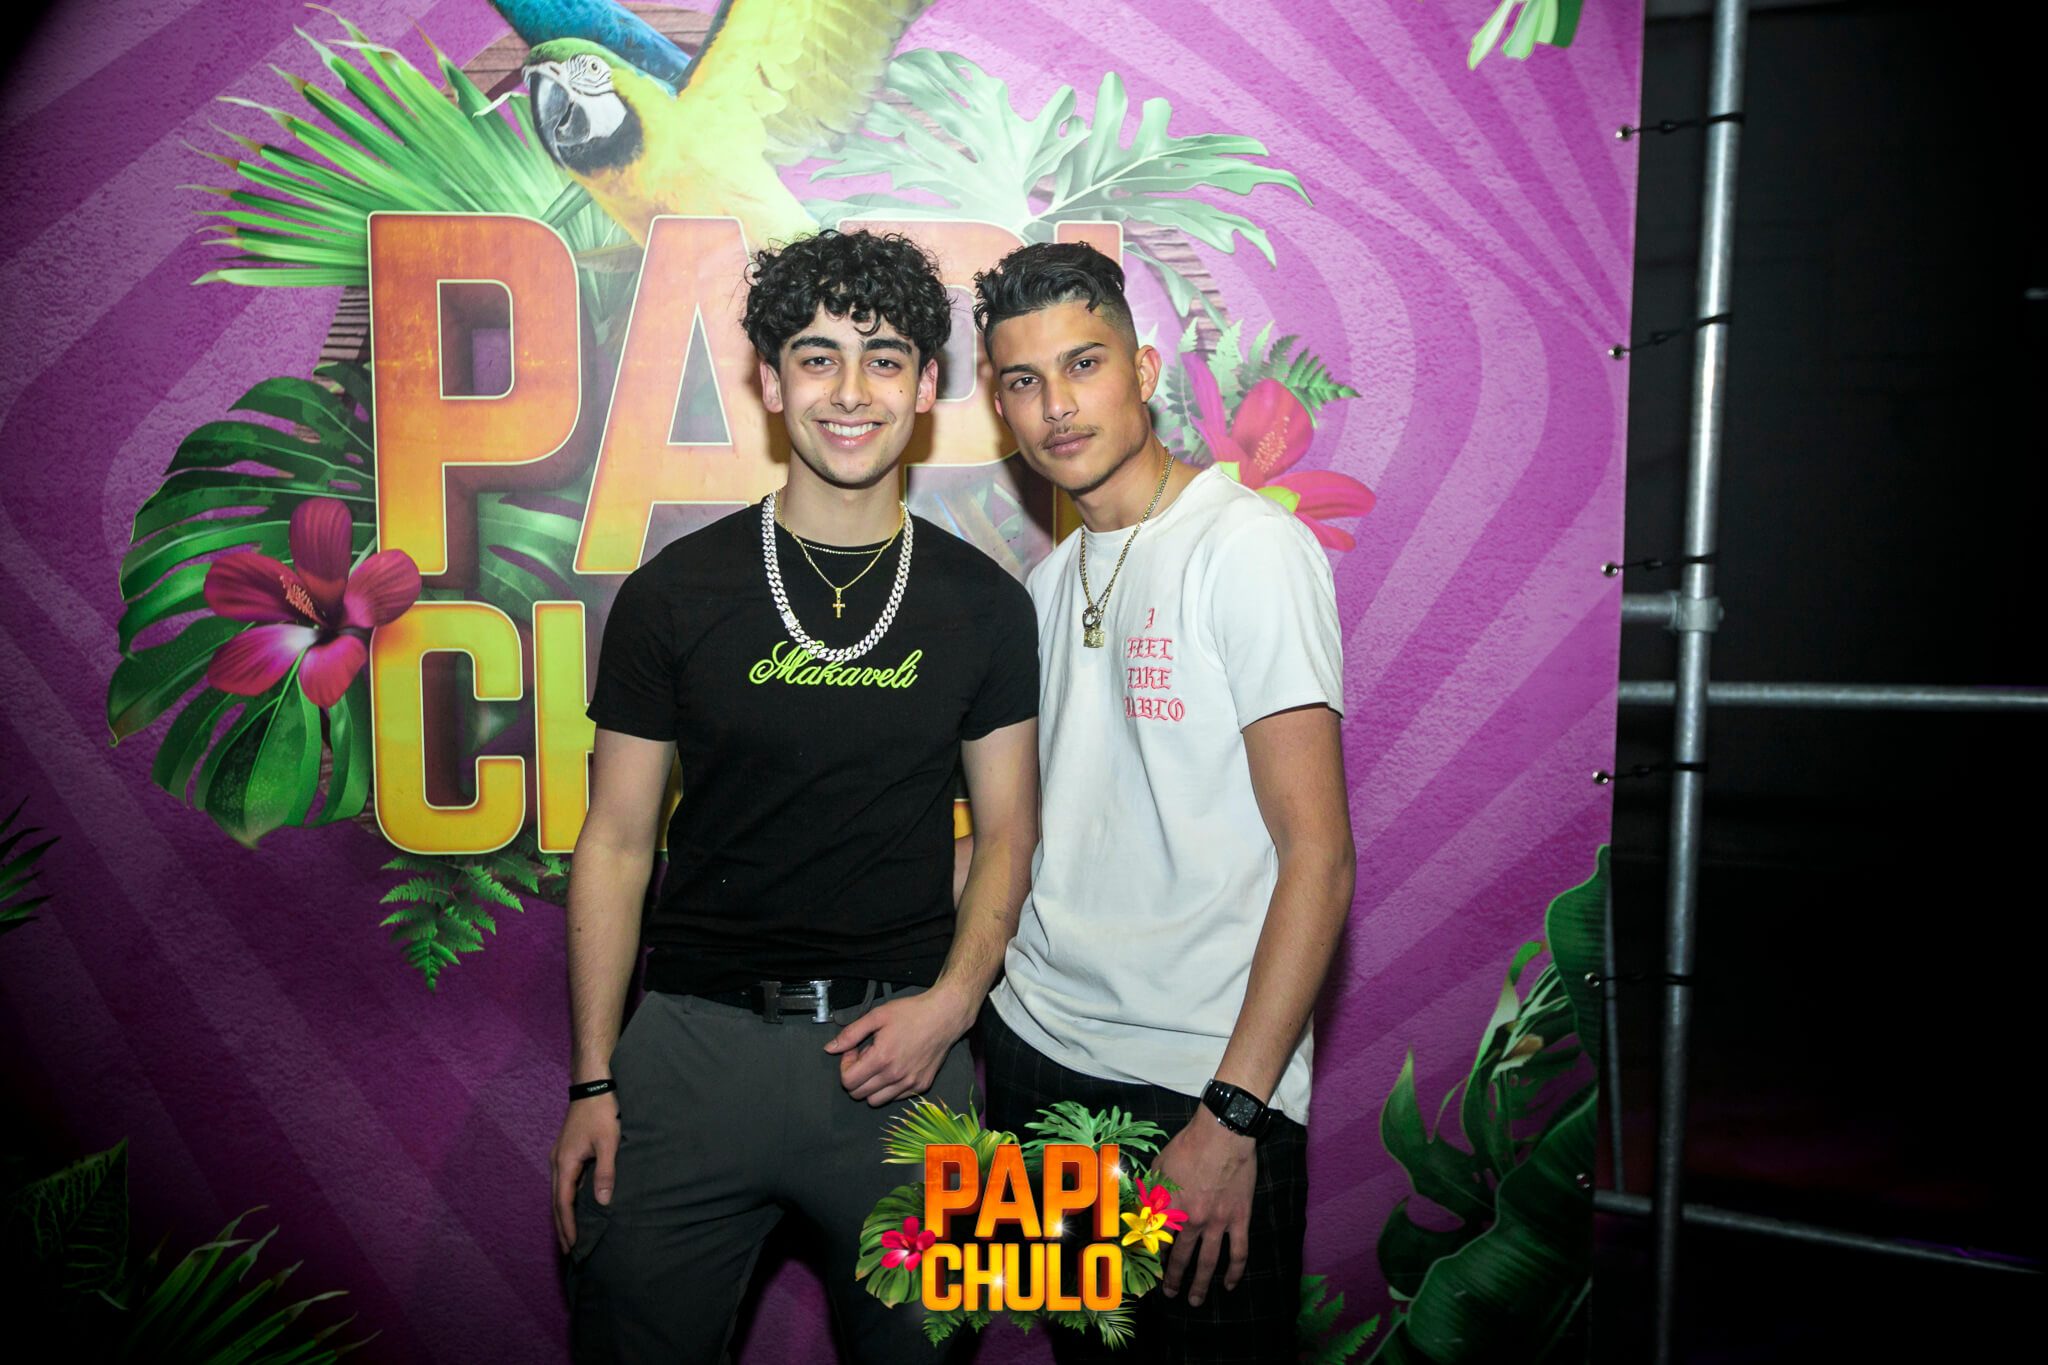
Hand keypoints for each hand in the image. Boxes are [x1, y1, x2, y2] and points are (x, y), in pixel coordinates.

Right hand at [550, 1093, 620, 1254]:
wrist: (593, 1085)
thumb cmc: (602, 1112)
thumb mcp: (609, 1142)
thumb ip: (605, 1172)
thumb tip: (603, 1202)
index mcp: (565, 1163)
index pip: (563, 1203)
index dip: (568, 1225)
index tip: (572, 1245)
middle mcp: (557, 1162)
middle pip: (556, 1202)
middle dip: (562, 1226)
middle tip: (569, 1250)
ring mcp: (560, 1156)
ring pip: (559, 1192)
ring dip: (563, 1214)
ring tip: (570, 1235)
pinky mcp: (566, 1152)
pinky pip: (564, 1182)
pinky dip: (567, 1199)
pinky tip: (574, 1207)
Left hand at [824, 987, 974, 1105]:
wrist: (944, 1016)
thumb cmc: (911, 1012)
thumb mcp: (877, 1016)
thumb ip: (851, 1034)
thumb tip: (829, 1049)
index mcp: (881, 1059)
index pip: (848, 1081)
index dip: (845, 1066)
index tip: (855, 1050)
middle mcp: (895, 1076)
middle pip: (859, 1094)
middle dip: (856, 1076)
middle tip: (866, 1056)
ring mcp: (909, 1084)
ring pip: (875, 1101)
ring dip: (871, 1086)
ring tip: (880, 1064)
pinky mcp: (921, 1086)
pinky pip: (895, 1098)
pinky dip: (889, 1088)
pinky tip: (895, 1067)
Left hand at [1153, 1113, 1256, 1306]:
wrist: (1222, 1134)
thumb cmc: (1188, 1145)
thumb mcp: (1159, 1166)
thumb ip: (1150, 1191)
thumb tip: (1140, 1207)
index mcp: (1169, 1208)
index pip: (1157, 1242)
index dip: (1153, 1258)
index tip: (1149, 1269)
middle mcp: (1191, 1221)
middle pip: (1180, 1258)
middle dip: (1173, 1279)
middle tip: (1170, 1294)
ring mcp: (1217, 1223)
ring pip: (1208, 1262)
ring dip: (1200, 1284)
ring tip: (1194, 1301)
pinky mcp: (1239, 1219)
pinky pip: (1238, 1251)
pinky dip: (1234, 1271)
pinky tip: (1229, 1284)